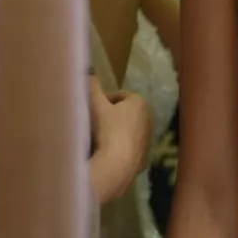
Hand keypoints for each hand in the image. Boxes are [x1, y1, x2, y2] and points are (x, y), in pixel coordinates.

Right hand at [89, 78, 151, 198]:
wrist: (116, 165)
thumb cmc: (107, 129)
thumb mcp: (95, 105)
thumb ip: (91, 87)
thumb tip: (88, 72)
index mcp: (140, 102)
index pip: (119, 95)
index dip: (103, 101)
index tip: (92, 109)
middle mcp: (149, 119)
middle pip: (124, 114)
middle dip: (110, 117)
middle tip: (93, 124)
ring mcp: (147, 141)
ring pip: (127, 131)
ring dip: (115, 133)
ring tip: (98, 140)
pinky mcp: (144, 158)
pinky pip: (128, 149)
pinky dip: (118, 149)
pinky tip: (106, 154)